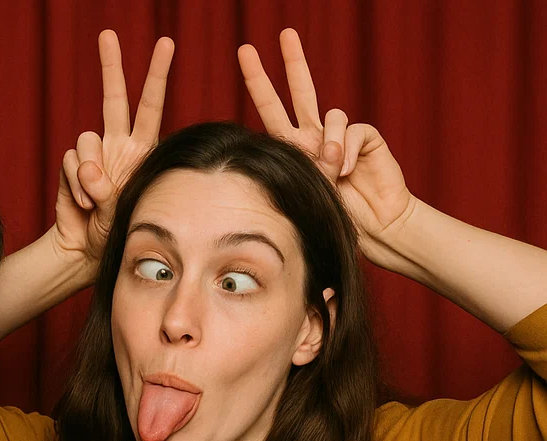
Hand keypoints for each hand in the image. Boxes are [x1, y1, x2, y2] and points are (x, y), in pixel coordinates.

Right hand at [52, 30, 174, 266]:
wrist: (86, 249)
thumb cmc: (116, 231)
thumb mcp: (124, 209)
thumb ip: (108, 188)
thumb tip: (88, 169)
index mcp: (141, 149)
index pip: (150, 106)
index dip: (157, 74)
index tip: (166, 42)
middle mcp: (117, 144)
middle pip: (113, 98)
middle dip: (111, 65)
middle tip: (108, 34)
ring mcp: (93, 154)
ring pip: (87, 137)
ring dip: (90, 171)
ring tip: (96, 201)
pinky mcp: (71, 164)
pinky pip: (71, 161)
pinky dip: (76, 184)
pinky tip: (83, 204)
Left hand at [238, 29, 416, 263]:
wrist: (374, 228)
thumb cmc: (335, 218)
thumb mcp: (308, 194)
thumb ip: (311, 169)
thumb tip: (328, 148)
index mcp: (295, 149)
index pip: (272, 112)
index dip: (260, 84)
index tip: (245, 54)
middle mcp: (317, 137)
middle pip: (302, 91)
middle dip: (292, 62)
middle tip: (283, 33)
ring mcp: (342, 135)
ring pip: (331, 112)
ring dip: (329, 143)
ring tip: (333, 170)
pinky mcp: (366, 136)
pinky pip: (351, 130)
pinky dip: (348, 150)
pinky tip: (349, 170)